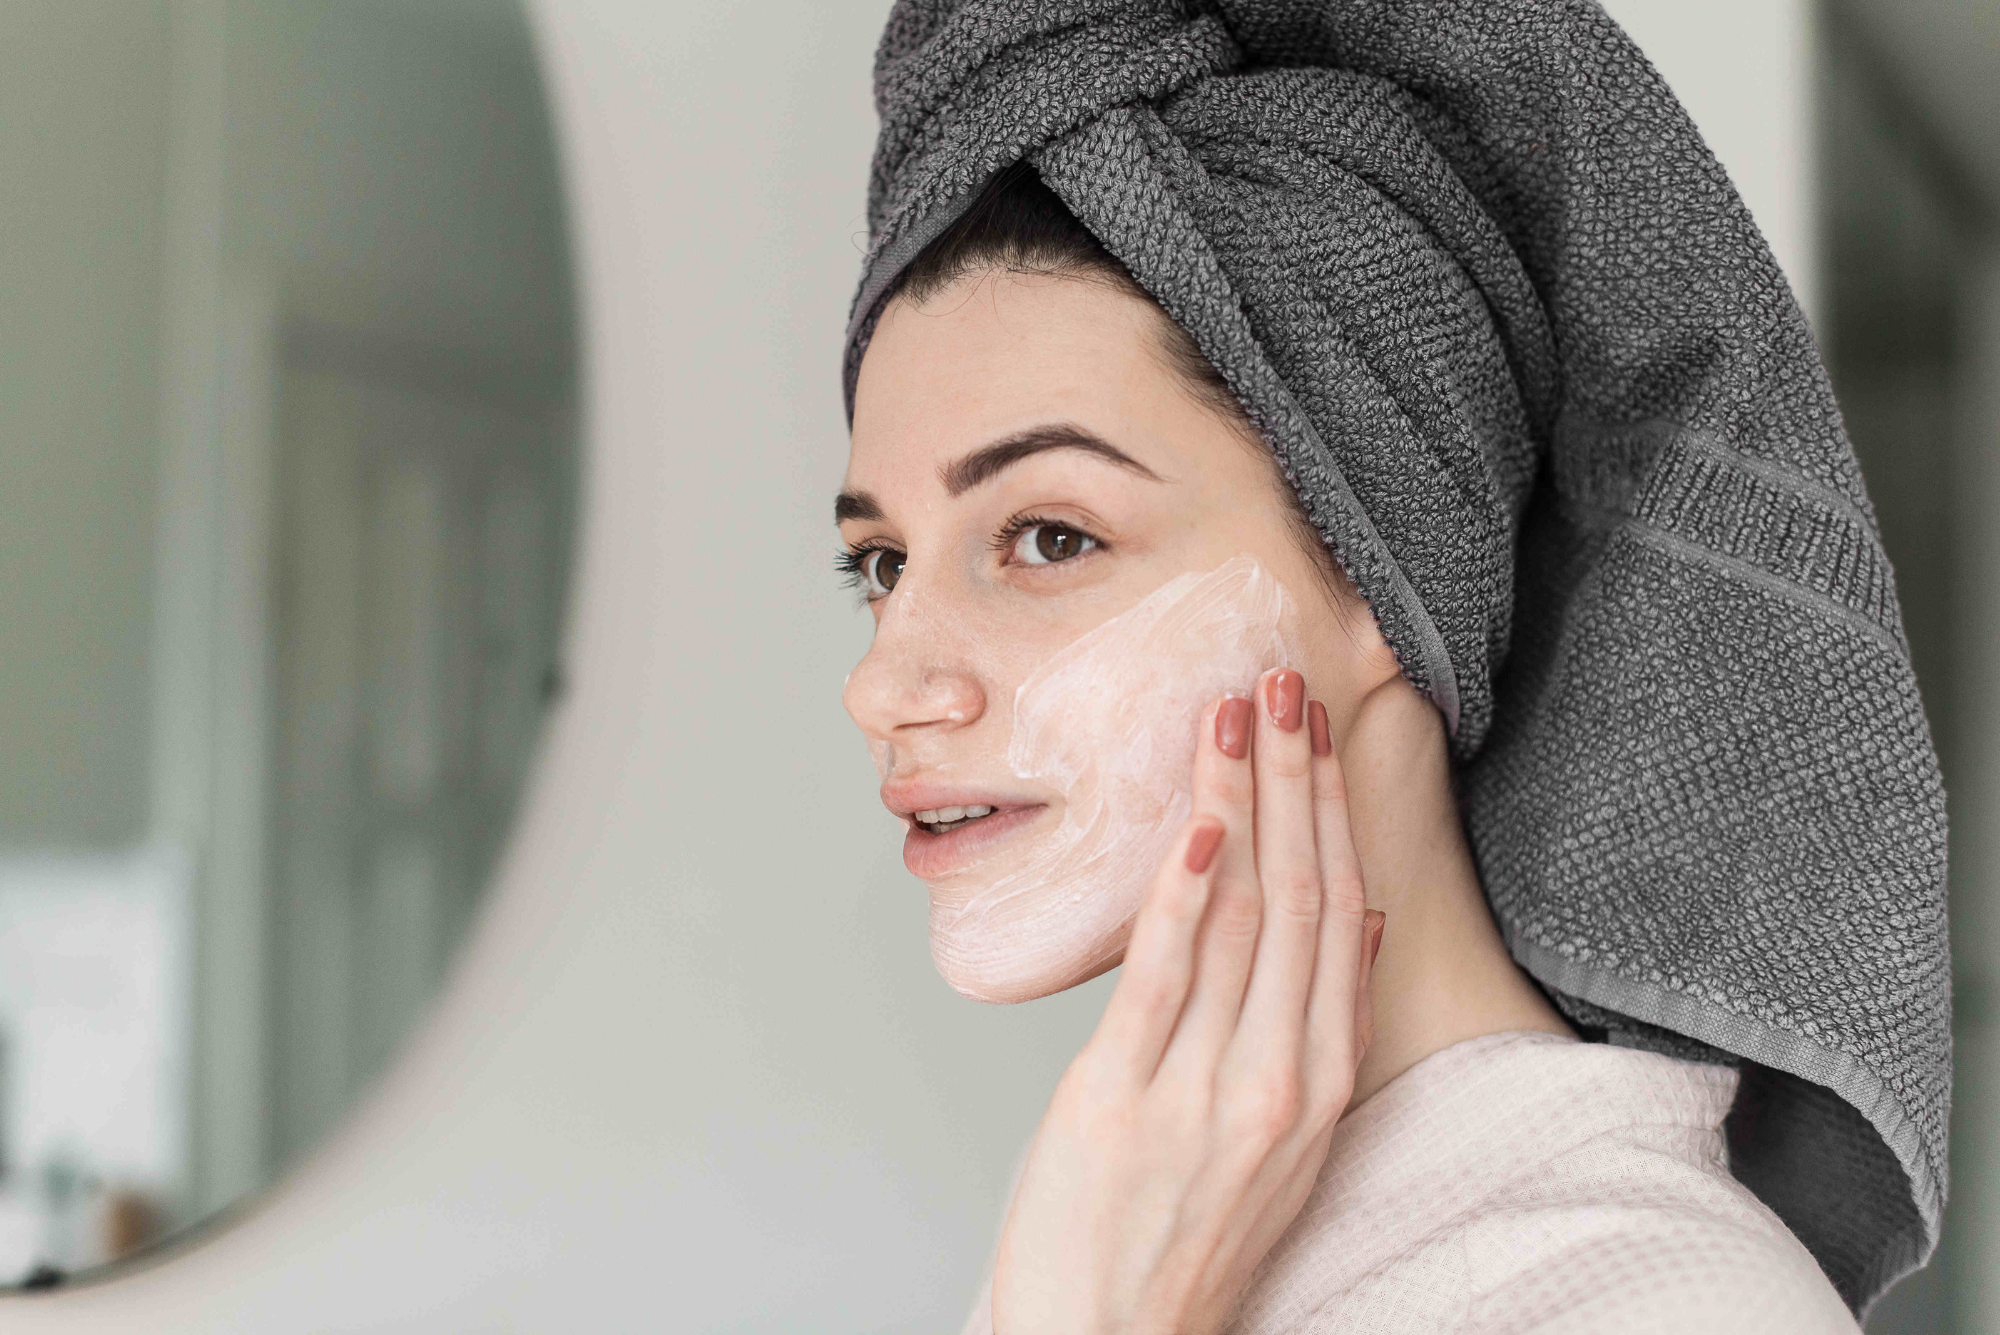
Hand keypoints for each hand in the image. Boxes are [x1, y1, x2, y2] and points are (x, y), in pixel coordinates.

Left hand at [991, 668, 1385, 1334]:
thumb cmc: (1187, 1238)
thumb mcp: (1287, 1140)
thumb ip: (1320, 1031)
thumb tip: (1362, 922)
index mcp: (1320, 1083)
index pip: (1344, 918)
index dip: (1334, 816)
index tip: (1321, 736)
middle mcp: (1280, 1080)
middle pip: (1304, 899)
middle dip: (1296, 781)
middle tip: (1285, 685)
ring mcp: (1207, 1090)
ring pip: (1244, 919)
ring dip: (1243, 806)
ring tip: (1239, 717)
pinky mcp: (1124, 1098)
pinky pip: (1168, 979)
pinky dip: (1186, 895)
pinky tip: (1200, 827)